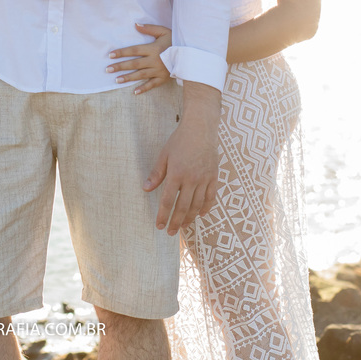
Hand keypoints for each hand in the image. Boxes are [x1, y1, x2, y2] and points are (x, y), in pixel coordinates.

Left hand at [107, 23, 172, 93]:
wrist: (190, 54)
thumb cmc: (175, 41)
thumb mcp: (163, 32)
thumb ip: (149, 29)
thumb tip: (135, 25)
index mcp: (153, 49)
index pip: (133, 50)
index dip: (121, 52)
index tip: (110, 55)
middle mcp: (154, 60)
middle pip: (134, 64)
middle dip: (120, 66)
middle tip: (108, 69)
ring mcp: (158, 70)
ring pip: (141, 75)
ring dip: (128, 78)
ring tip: (116, 80)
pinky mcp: (163, 78)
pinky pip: (152, 84)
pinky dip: (143, 89)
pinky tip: (134, 92)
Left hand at [145, 82, 220, 233]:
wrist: (201, 127)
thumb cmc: (180, 140)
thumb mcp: (164, 155)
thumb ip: (156, 174)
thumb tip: (145, 189)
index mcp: (177, 173)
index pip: (168, 200)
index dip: (163, 215)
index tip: (159, 226)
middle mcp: (192, 179)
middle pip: (183, 207)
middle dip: (176, 221)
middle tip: (170, 232)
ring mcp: (205, 178)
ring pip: (198, 205)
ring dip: (190, 218)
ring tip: (183, 226)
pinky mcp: (214, 176)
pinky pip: (211, 196)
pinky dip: (206, 207)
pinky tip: (201, 214)